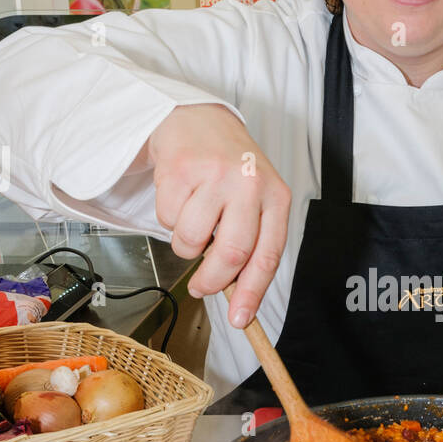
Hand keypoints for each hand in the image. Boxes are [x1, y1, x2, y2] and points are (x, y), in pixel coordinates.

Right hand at [147, 103, 290, 326]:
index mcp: (276, 197)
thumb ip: (251, 244)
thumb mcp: (256, 201)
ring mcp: (214, 175)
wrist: (199, 120)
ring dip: (186, 244)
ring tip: (194, 221)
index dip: (251, 294)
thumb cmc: (231, 171)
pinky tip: (181, 196)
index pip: (266, 256)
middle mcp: (249, 184)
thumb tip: (237, 299)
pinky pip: (167, 219)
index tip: (240, 320)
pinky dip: (169, 218)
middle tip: (201, 287)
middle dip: (211, 282)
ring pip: (191, 241)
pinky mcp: (180, 169)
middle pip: (230, 255)